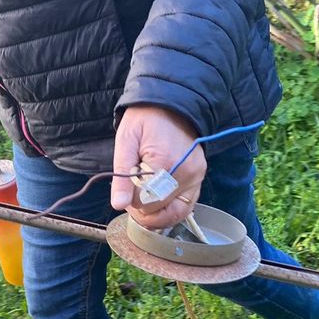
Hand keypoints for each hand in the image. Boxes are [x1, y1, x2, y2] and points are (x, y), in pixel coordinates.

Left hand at [111, 105, 205, 229]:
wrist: (171, 104)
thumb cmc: (145, 120)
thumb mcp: (126, 141)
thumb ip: (122, 175)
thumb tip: (119, 204)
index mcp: (165, 163)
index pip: (144, 202)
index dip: (130, 199)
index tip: (125, 186)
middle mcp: (186, 174)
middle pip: (158, 210)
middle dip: (141, 207)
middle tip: (132, 191)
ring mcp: (196, 178)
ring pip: (174, 214)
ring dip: (155, 214)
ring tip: (144, 199)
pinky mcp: (199, 179)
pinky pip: (186, 208)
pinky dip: (170, 211)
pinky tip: (158, 203)